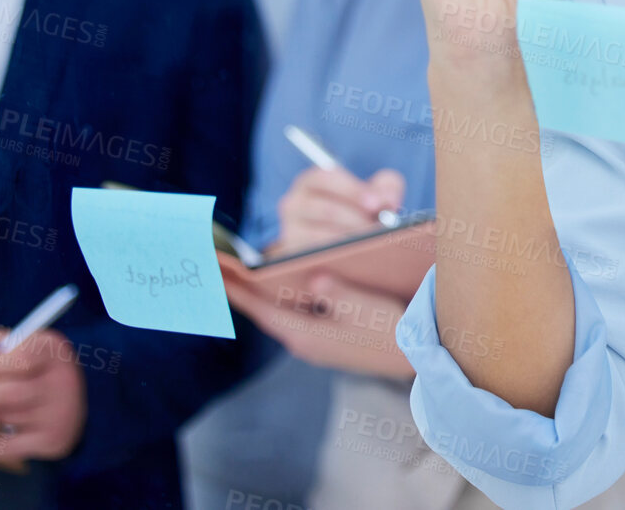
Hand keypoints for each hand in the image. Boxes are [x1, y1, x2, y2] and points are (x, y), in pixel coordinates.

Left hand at [0, 328, 85, 461]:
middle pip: (8, 393)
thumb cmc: (27, 366)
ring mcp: (60, 414)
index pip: (21, 358)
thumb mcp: (10, 344)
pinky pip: (2, 446)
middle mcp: (63, 381)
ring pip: (3, 419)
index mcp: (53, 351)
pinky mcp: (52, 441)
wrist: (65, 400)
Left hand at [224, 271, 414, 380]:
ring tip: (237, 273)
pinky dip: (277, 299)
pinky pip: (291, 315)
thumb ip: (339, 294)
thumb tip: (317, 279)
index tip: (212, 269)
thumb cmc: (389, 332)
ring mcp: (312, 342)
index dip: (234, 288)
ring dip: (257, 294)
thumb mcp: (366, 309)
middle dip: (240, 288)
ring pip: (275, 312)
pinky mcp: (323, 339)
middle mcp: (302, 340)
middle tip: (216, 266)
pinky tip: (276, 286)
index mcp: (305, 334)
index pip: (258, 307)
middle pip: (261, 309)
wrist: (412, 358)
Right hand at [269, 166, 404, 257]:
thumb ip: (386, 188)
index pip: (327, 178)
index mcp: (311, 182)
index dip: (353, 190)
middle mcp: (293, 203)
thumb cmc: (360, 213)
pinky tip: (360, 260)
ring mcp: (289, 232)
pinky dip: (340, 259)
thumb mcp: (375, 195)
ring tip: (374, 245)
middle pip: (327, 210)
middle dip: (359, 221)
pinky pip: (316, 258)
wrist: (343, 249)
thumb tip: (387, 202)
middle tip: (382, 231)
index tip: (376, 204)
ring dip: (351, 241)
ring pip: (321, 237)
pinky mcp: (293, 258)